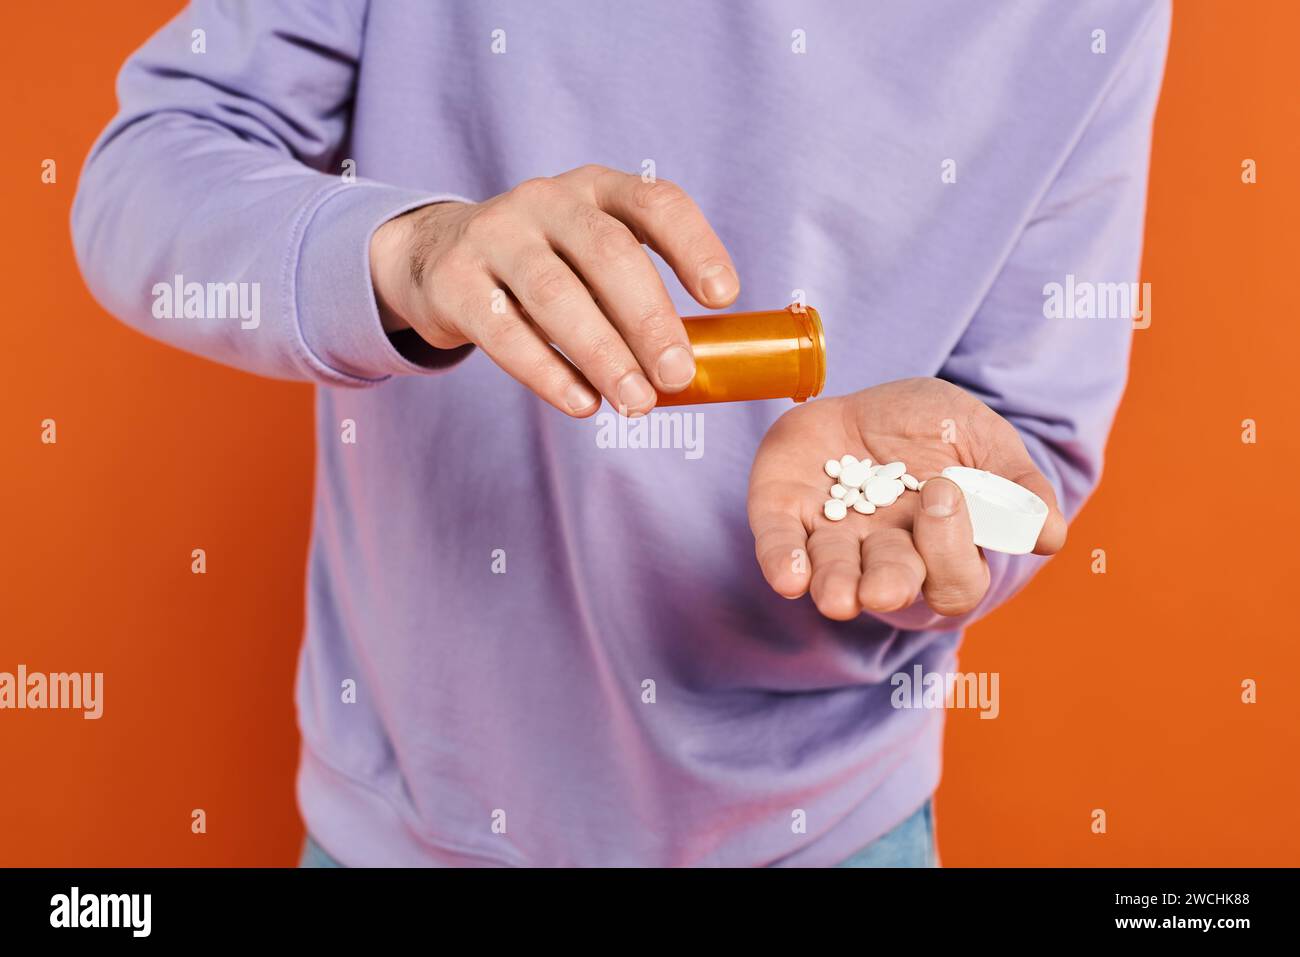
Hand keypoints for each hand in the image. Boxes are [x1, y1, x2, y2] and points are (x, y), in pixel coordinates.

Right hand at [368, 165, 739, 416]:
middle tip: (678, 375)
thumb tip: (696, 371)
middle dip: (650, 319)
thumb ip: (638, 294)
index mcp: (597, 188)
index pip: (656, 203)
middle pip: (608, 253)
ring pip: (556, 294)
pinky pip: (506, 333)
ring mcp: (495, 235)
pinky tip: (583, 405)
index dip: (695, 246)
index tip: (724, 297)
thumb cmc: (544, 267)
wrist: (436, 258)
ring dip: (603, 355)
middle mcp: (547, 200)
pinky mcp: (455, 281)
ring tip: (636, 403)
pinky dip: (549, 374)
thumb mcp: (590, 258)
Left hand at [748, 377, 1067, 620]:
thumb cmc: (934, 429)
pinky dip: (782, 561)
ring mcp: (833, 537)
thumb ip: (1016, 486)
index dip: (951, 549)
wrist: (867, 400)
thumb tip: (1051, 534)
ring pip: (834, 576)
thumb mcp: (984, 441)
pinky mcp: (783, 513)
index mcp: (942, 545)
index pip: (954, 579)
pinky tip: (788, 578)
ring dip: (834, 588)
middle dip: (889, 585)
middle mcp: (886, 553)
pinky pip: (778, 544)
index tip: (946, 492)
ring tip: (837, 599)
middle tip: (882, 585)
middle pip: (893, 585)